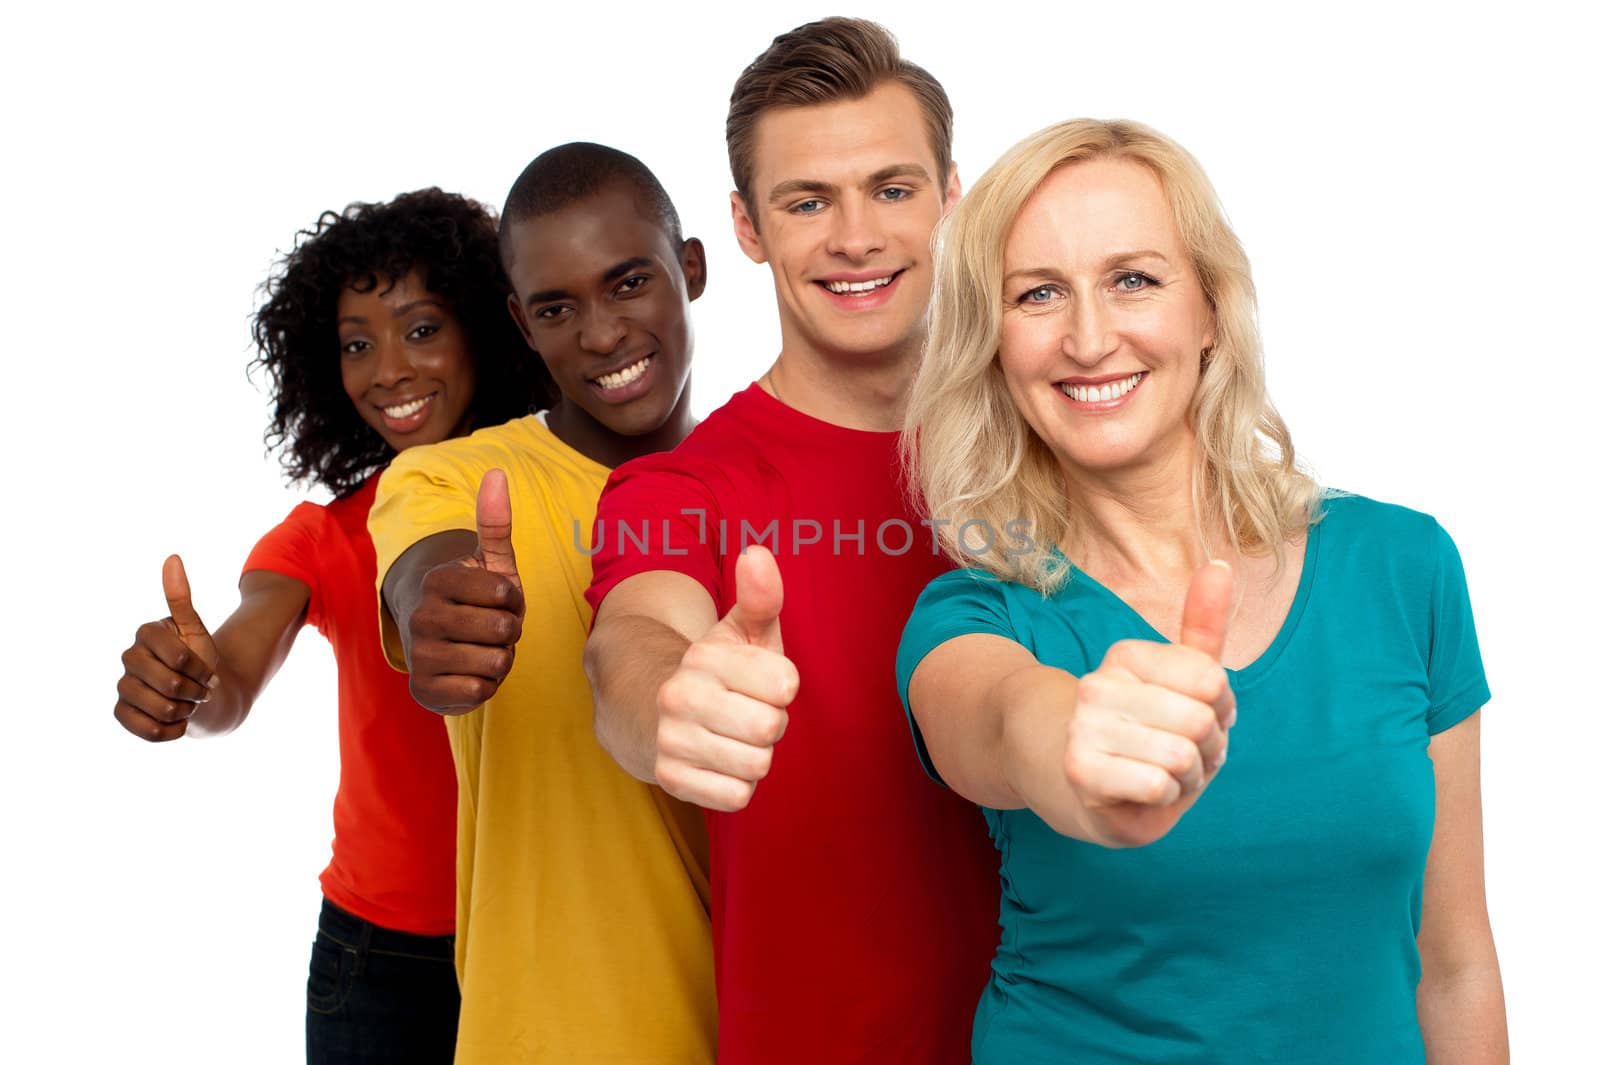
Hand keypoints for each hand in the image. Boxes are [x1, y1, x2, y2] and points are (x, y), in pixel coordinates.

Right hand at [114, 555, 220, 741]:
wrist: (200, 696)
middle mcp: (129, 658)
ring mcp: (123, 686)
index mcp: (146, 634)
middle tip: (200, 690)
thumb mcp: (197, 630)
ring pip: (163, 709)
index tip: (208, 670)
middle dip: (196, 691)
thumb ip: (181, 598)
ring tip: (188, 704)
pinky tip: (178, 723)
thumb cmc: (200, 660)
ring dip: (187, 712)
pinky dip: (173, 731)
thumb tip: (172, 557)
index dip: (201, 669)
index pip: (180, 657)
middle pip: (172, 684)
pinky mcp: (121, 713)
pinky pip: (149, 730)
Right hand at [404, 469, 524, 711]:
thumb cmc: (478, 598)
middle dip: (510, 632)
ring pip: (496, 662)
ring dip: (501, 659)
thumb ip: (496, 522)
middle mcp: (422, 615)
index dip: (514, 601)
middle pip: (503, 631)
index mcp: (440, 580)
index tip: (498, 600)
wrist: (443, 642)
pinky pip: (480, 691)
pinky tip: (472, 671)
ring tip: (484, 648)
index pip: (505, 594)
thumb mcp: (491, 561)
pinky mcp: (423, 689)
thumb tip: (498, 473)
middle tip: (494, 628)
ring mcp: (420, 653)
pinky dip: (487, 684)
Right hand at [654, 545, 799, 811]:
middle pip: (771, 729)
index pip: (785, 685)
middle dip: (770, 724)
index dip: (782, 687)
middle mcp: (681, 697)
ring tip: (734, 737)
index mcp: (705, 657)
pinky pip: (736, 797)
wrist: (651, 710)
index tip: (762, 682)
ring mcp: (672, 740)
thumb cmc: (718, 671)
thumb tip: (757, 553)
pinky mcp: (670, 780)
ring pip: (756, 766)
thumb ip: (761, 595)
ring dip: (755, 757)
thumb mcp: (741, 630)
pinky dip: (737, 785)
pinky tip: (721, 762)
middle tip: (747, 712)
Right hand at [1062, 560, 1236, 846]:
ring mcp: (1083, 727)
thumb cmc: (1150, 731)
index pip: (1212, 680)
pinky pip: (1159, 786)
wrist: (1088, 786)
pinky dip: (1165, 800)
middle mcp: (1098, 684)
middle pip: (1201, 720)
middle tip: (1181, 754)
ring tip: (1162, 774)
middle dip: (1206, 750)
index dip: (1220, 709)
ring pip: (1182, 756)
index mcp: (1125, 656)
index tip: (1194, 716)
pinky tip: (1143, 793)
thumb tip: (1222, 565)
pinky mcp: (1080, 771)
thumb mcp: (1183, 679)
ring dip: (1186, 778)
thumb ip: (1204, 625)